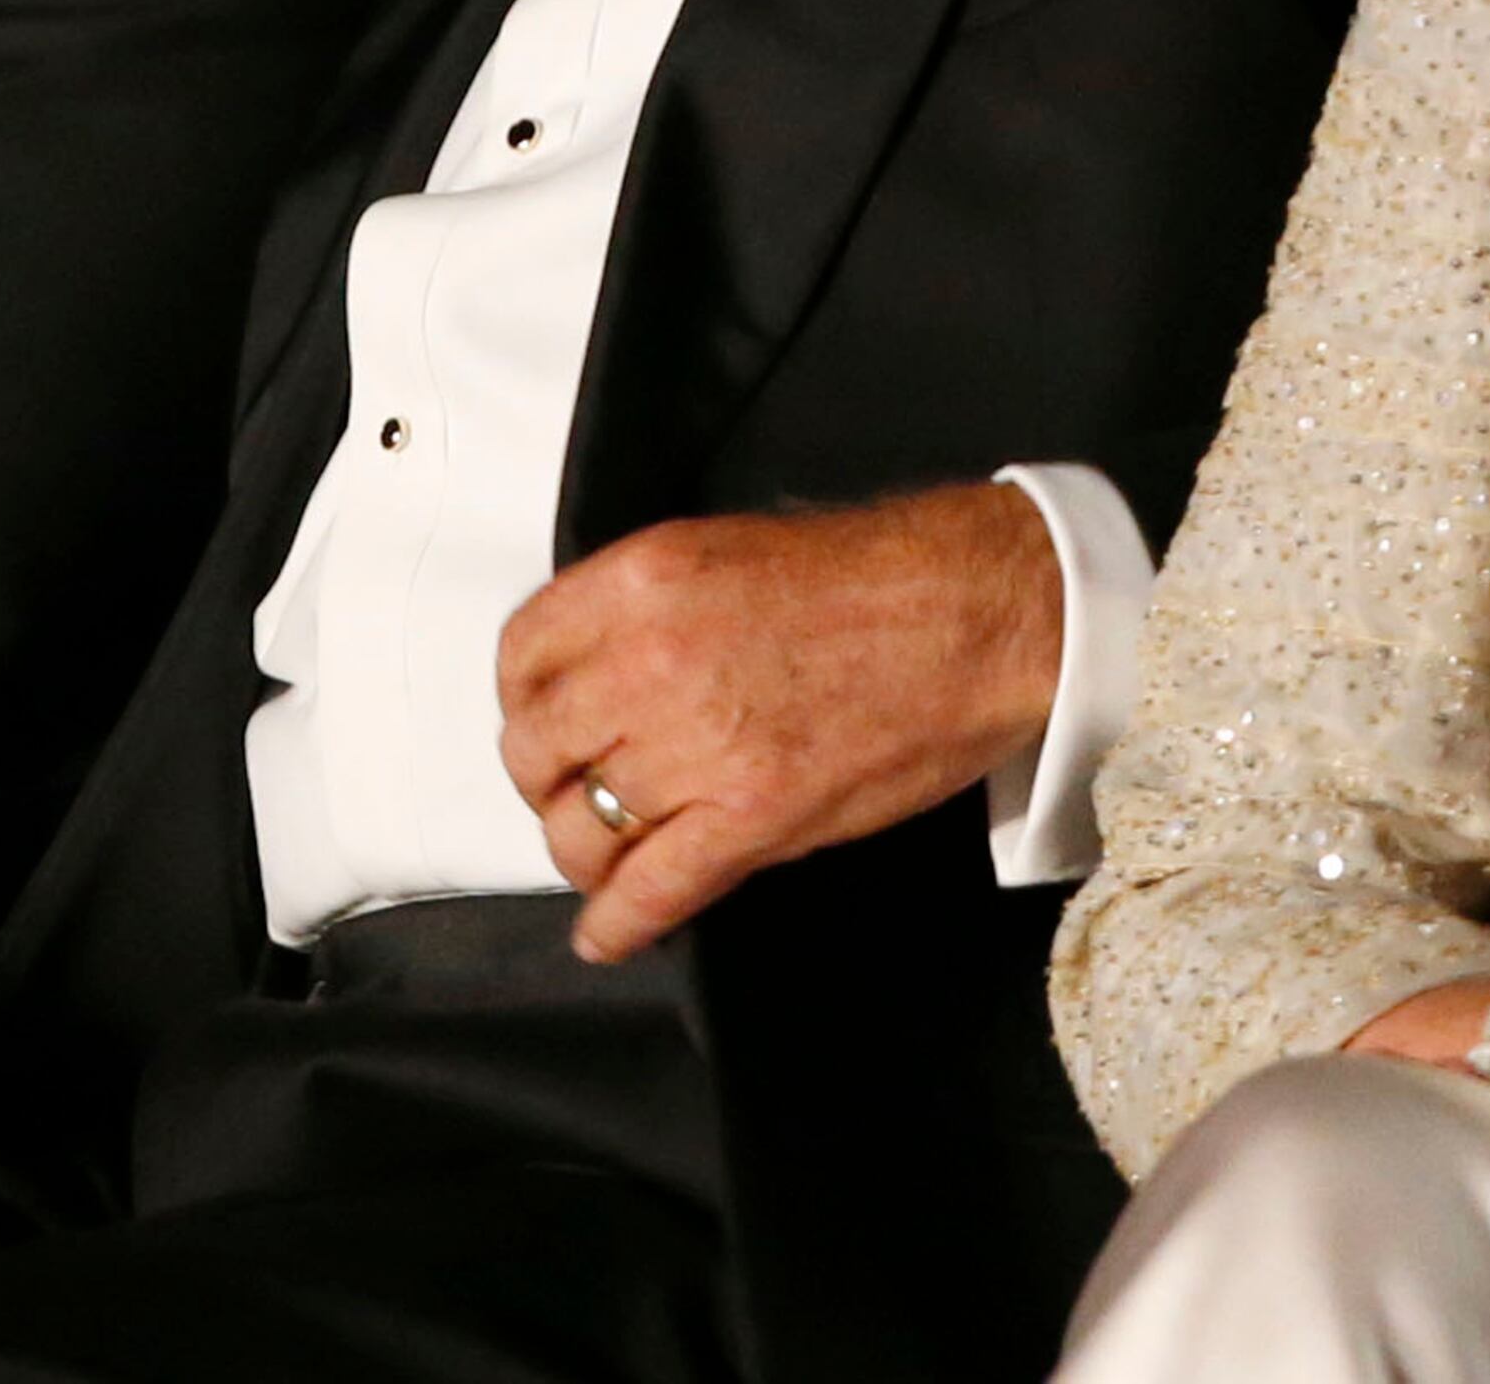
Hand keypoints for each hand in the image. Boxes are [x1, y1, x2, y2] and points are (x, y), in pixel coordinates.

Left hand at [494, 482, 1062, 962]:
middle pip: (537, 748)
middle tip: (566, 790)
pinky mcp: (753, 817)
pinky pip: (654, 887)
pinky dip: (619, 922)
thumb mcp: (714, 553)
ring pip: (583, 826)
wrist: (968, 615)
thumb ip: (637, 609)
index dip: (521, 701)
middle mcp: (648, 662)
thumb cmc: (861, 579)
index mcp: (636, 584)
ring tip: (599, 858)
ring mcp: (699, 745)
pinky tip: (605, 935)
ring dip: (580, 851)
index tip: (537, 721)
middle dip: (543, 779)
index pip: (522, 656)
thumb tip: (588, 667)